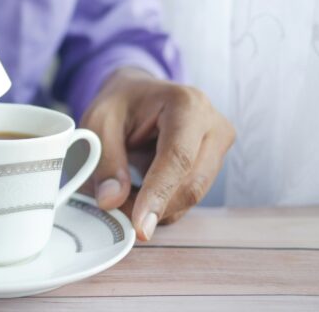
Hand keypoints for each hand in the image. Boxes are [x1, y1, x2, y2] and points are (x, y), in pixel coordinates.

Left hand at [80, 67, 234, 240]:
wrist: (138, 93)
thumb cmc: (121, 103)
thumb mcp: (99, 122)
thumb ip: (105, 161)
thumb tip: (112, 201)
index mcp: (187, 104)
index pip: (179, 157)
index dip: (159, 194)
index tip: (140, 225)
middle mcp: (213, 124)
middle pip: (191, 183)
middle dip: (154, 208)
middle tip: (116, 215)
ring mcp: (219, 146)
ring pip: (192, 196)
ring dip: (156, 208)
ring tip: (123, 196)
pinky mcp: (214, 165)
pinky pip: (189, 197)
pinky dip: (162, 204)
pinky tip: (140, 193)